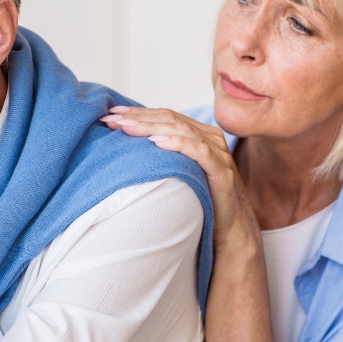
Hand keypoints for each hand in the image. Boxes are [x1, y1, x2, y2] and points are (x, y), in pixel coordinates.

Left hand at [100, 106, 259, 252]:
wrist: (232, 229)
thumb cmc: (203, 201)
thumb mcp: (180, 173)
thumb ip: (165, 157)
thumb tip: (131, 150)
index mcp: (200, 134)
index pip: (165, 116)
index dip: (138, 112)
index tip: (111, 112)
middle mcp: (210, 139)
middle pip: (170, 119)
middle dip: (138, 117)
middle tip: (110, 117)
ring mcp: (218, 153)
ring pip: (182, 130)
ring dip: (151, 127)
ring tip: (126, 127)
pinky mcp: (222, 172)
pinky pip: (199, 152)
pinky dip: (178, 144)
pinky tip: (157, 142)